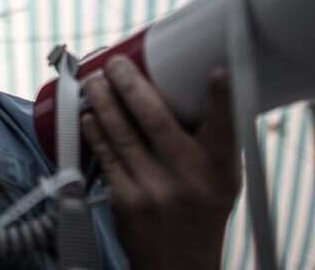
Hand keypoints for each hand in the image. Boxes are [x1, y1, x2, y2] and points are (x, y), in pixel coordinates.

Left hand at [81, 58, 240, 268]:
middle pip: (156, 120)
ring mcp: (153, 190)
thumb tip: (208, 88)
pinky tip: (89, 116)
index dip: (222, 99)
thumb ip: (214, 139)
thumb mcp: (222, 178)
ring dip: (103, 102)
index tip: (217, 73)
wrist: (179, 264)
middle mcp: (188, 178)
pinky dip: (95, 132)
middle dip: (130, 85)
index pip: (225, 128)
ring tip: (94, 81)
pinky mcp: (125, 200)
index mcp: (219, 170)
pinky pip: (106, 157)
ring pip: (121, 134)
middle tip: (117, 64)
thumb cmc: (201, 211)